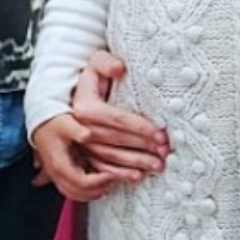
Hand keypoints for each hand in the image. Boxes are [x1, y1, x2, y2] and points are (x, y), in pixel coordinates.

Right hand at [31, 114, 118, 201]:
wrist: (40, 122)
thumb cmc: (54, 123)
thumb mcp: (67, 123)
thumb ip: (77, 130)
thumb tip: (87, 136)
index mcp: (60, 164)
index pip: (81, 182)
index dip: (99, 181)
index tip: (111, 174)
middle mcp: (56, 174)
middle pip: (78, 193)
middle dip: (97, 190)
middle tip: (112, 180)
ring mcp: (55, 176)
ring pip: (73, 194)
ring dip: (90, 193)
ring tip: (105, 185)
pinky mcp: (57, 174)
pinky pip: (70, 190)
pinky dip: (83, 192)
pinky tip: (94, 186)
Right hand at [72, 50, 167, 179]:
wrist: (75, 93)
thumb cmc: (93, 78)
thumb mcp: (96, 63)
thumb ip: (106, 62)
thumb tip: (119, 68)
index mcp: (85, 106)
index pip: (117, 119)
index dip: (140, 127)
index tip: (161, 134)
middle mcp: (80, 127)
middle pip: (115, 140)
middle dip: (143, 147)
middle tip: (165, 152)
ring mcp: (81, 144)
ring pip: (110, 157)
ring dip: (136, 163)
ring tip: (158, 166)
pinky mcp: (84, 155)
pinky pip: (102, 168)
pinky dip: (120, 174)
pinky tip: (138, 177)